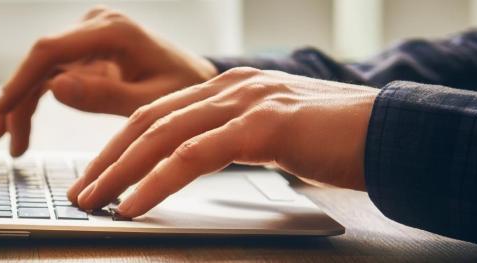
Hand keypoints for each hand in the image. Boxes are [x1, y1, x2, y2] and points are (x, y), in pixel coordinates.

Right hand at [0, 6, 217, 155]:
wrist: (200, 81)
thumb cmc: (185, 90)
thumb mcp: (150, 102)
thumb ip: (105, 96)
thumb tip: (55, 88)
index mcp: (112, 31)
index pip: (50, 50)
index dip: (19, 80)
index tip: (0, 109)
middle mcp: (95, 26)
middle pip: (40, 61)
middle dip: (16, 100)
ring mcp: (88, 36)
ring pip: (40, 70)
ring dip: (21, 105)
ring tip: (9, 143)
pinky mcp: (85, 51)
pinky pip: (51, 75)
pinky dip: (35, 101)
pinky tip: (22, 129)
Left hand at [68, 67, 378, 217]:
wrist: (396, 133)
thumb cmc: (337, 141)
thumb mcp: (273, 135)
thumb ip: (232, 141)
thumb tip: (190, 167)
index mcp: (228, 88)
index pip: (156, 115)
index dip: (118, 146)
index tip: (94, 175)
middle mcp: (230, 87)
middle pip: (147, 122)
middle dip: (106, 160)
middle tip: (79, 192)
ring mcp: (245, 102)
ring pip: (162, 137)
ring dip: (119, 173)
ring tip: (93, 202)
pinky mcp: (263, 125)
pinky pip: (194, 156)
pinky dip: (157, 183)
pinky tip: (135, 205)